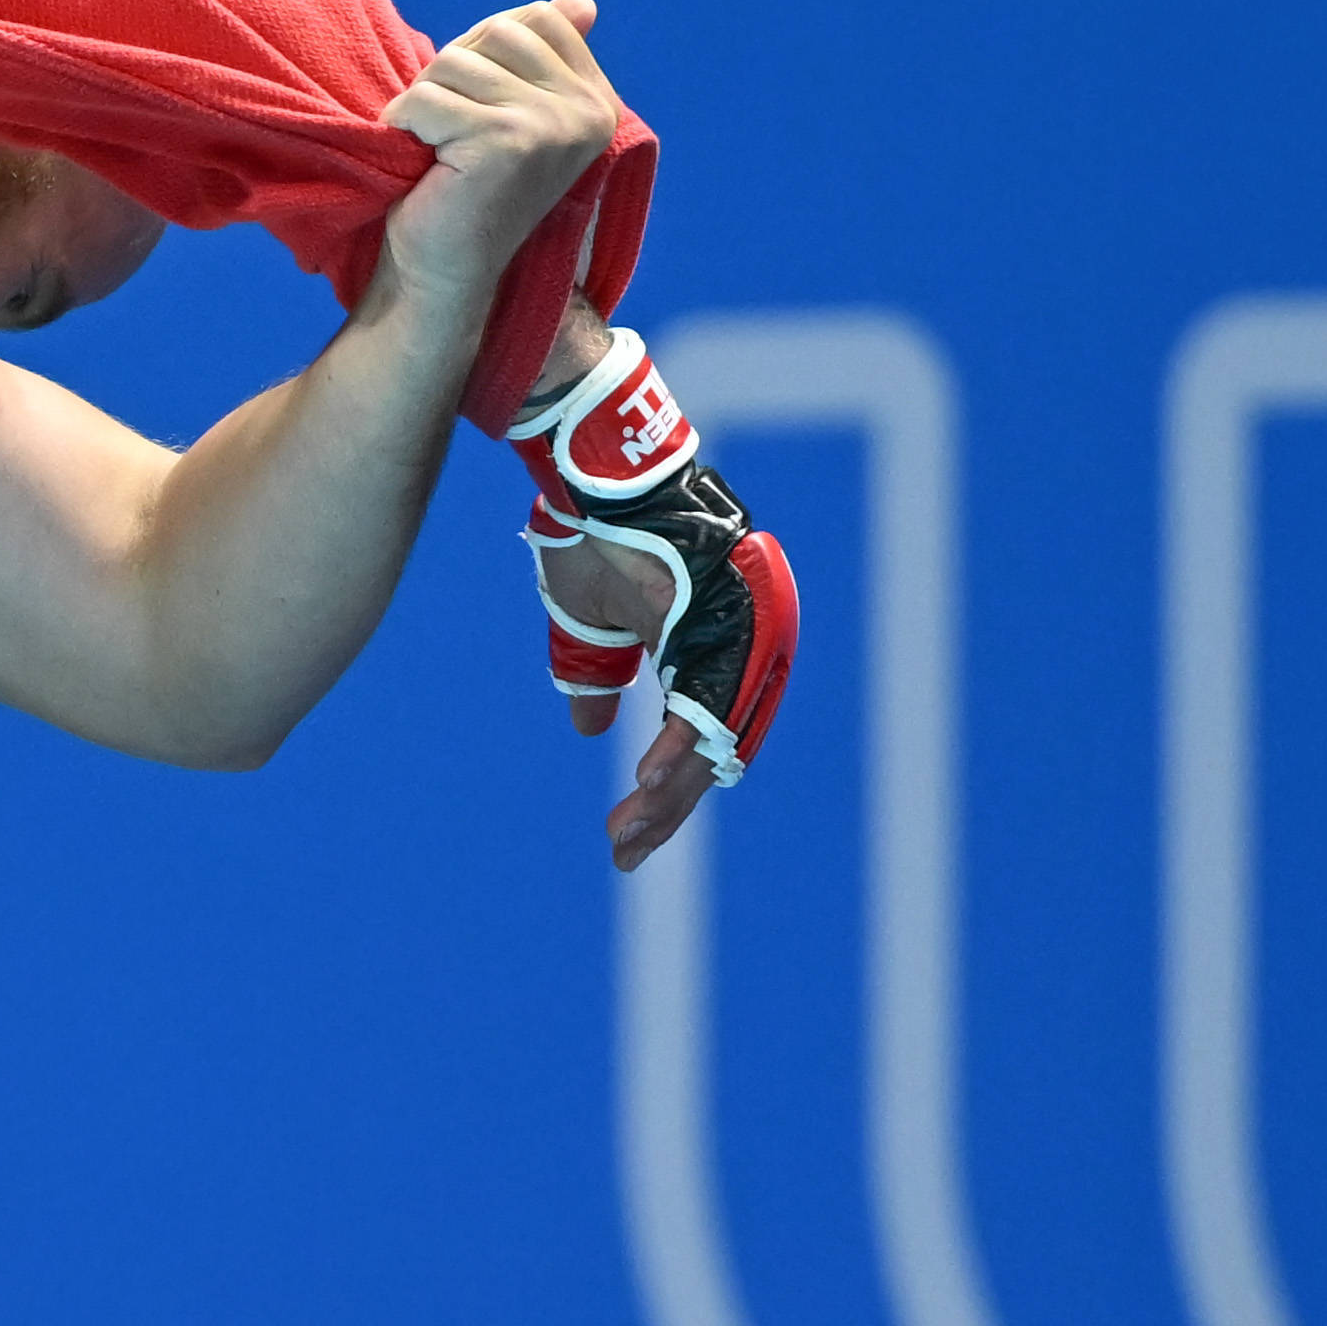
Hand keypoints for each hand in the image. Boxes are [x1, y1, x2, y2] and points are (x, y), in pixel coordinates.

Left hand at [367, 0, 623, 339]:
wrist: (444, 274)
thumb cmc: (467, 189)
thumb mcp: (511, 110)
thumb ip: (543, 56)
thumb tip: (581, 0)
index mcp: (598, 102)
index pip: (537, 19)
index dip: (488, 52)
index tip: (482, 113)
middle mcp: (589, 113)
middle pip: (495, 33)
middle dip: (454, 76)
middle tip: (455, 138)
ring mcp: (553, 126)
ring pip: (454, 62)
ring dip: (426, 105)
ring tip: (440, 156)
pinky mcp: (508, 142)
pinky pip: (425, 98)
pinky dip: (404, 127)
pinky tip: (423, 168)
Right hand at [508, 325, 800, 871]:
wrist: (590, 473)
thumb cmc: (593, 533)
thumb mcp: (587, 624)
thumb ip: (594, 675)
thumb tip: (591, 728)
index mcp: (709, 648)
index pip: (698, 737)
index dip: (664, 792)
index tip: (626, 834)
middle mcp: (736, 644)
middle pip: (711, 749)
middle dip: (666, 809)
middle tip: (625, 851)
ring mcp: (738, 631)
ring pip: (712, 736)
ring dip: (669, 793)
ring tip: (631, 833)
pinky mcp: (722, 617)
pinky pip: (707, 699)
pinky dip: (678, 747)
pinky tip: (646, 787)